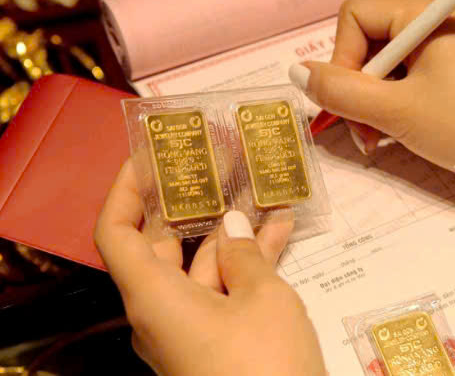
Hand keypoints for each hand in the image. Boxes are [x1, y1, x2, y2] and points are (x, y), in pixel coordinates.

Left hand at [94, 160, 326, 375]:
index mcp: (153, 297)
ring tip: (261, 186)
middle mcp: (161, 311)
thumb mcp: (263, 299)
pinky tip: (280, 229)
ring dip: (233, 229)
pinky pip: (226, 289)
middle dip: (194, 200)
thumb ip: (246, 254)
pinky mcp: (217, 339)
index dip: (127, 189)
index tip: (152, 157)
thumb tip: (234, 223)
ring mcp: (191, 327)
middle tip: (220, 161)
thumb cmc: (266, 365)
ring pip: (205, 264)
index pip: (116, 233)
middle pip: (164, 243)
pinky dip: (249, 261)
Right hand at [289, 0, 454, 233]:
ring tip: (374, 140)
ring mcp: (438, 54)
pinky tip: (388, 137)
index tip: (352, 100)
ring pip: (378, 69)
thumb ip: (340, 91)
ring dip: (368, 106)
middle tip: (361, 129)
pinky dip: (387, 110)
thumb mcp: (395, 111)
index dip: (342, 58)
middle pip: (364, 43)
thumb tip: (297, 73)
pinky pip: (398, 84)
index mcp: (425, 17)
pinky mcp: (444, 80)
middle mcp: (431, 27)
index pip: (355, 16)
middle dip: (355, 89)